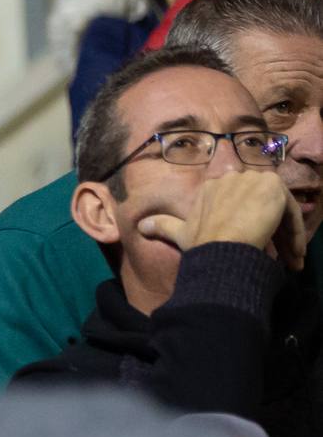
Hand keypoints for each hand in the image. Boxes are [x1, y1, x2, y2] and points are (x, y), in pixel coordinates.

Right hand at [137, 168, 306, 270]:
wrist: (221, 247)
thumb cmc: (200, 242)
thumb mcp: (179, 233)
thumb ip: (163, 226)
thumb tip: (140, 225)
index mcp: (213, 186)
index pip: (242, 201)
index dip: (250, 224)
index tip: (258, 246)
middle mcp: (234, 177)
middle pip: (262, 203)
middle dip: (274, 230)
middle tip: (281, 257)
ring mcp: (254, 180)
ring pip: (279, 208)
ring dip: (288, 234)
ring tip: (291, 259)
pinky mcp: (273, 187)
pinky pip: (292, 211)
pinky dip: (296, 232)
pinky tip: (295, 253)